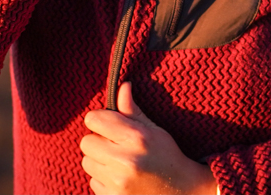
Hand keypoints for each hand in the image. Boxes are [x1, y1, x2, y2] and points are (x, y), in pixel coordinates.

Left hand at [80, 82, 217, 194]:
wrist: (183, 192)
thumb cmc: (167, 156)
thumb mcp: (154, 130)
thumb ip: (133, 110)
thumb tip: (123, 86)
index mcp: (136, 138)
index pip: (94, 119)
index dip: (100, 120)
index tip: (110, 124)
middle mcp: (126, 161)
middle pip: (86, 142)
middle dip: (98, 141)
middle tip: (115, 145)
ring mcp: (118, 183)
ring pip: (87, 163)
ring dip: (98, 161)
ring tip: (118, 162)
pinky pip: (93, 182)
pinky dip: (103, 179)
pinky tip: (121, 178)